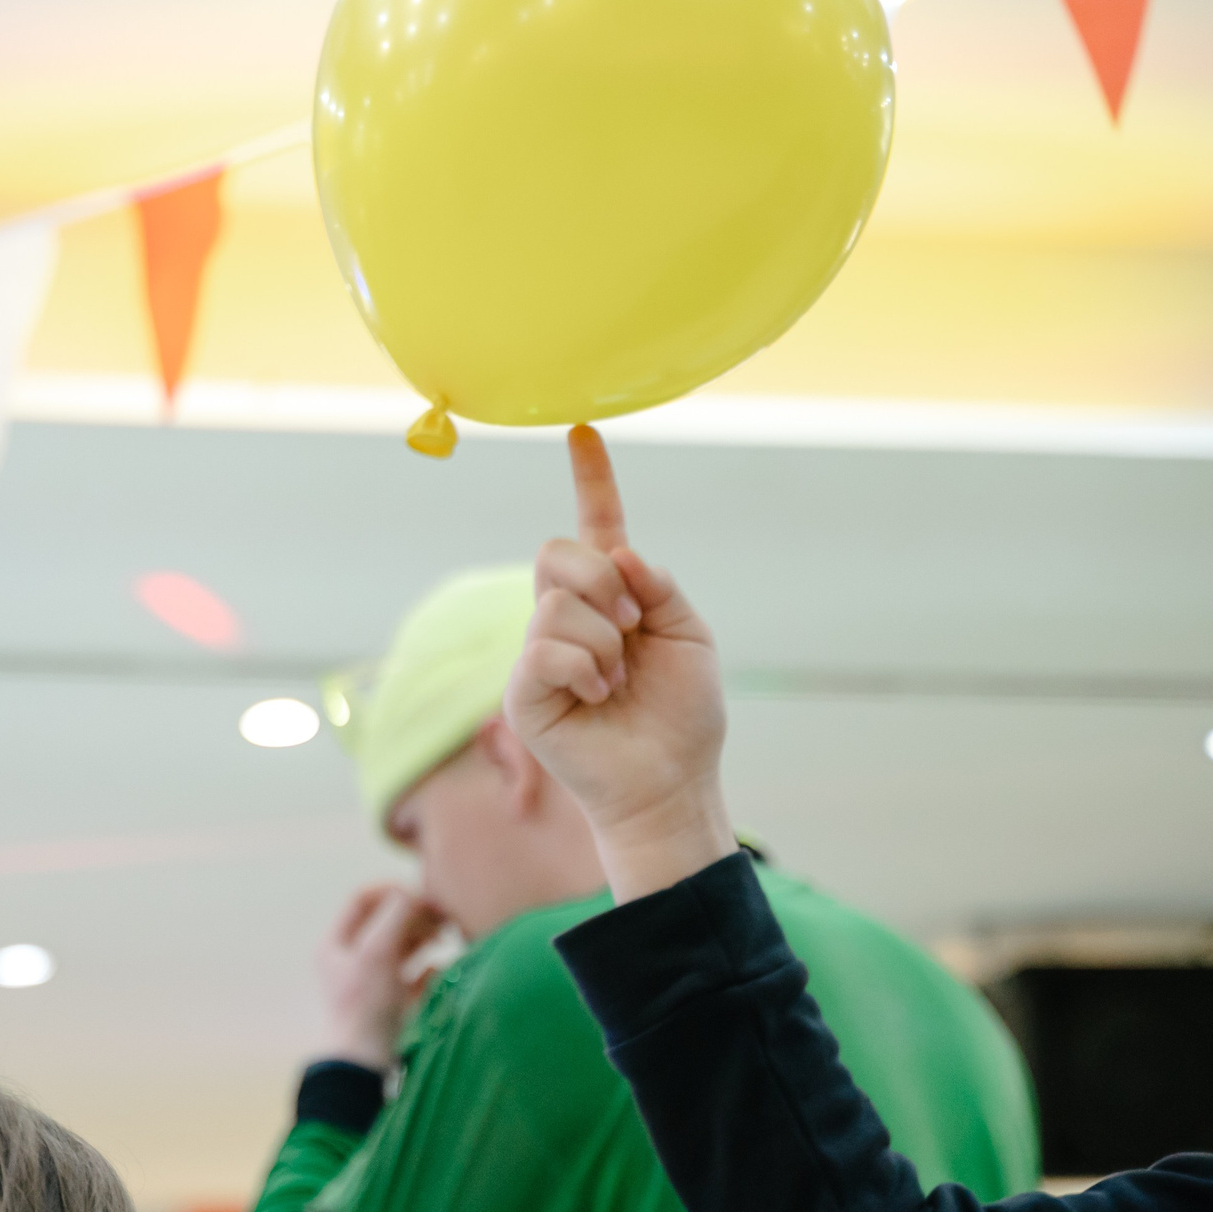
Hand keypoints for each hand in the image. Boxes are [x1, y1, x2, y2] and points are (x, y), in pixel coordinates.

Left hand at [317, 884, 447, 1068]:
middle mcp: (352, 962)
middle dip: (416, 914)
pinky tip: (440, 970)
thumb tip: (417, 894)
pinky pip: (417, 979)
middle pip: (387, 922)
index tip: (420, 894)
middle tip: (444, 914)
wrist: (366, 1068)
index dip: (392, 890)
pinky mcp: (394, 1008)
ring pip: (404, 949)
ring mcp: (374, 986)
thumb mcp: (379, 951)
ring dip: (427, 938)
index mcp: (336, 946)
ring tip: (448, 936)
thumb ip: (398, 916)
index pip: (362, 900)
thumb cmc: (366, 1007)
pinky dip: (431, 969)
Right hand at [503, 426, 732, 901]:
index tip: (584, 430)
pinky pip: (547, 647)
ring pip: (557, 602)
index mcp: (610, 597)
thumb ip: (658, 586)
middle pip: (557, 551)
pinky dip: (586, 670)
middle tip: (631, 629)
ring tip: (617, 682)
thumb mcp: (689, 635)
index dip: (591, 478)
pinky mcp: (522, 691)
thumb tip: (616, 554)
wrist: (670, 781)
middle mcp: (565, 617)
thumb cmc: (682, 716)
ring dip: (605, 641)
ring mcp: (539, 652)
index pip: (595, 526)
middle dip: (603, 582)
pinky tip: (597, 699)